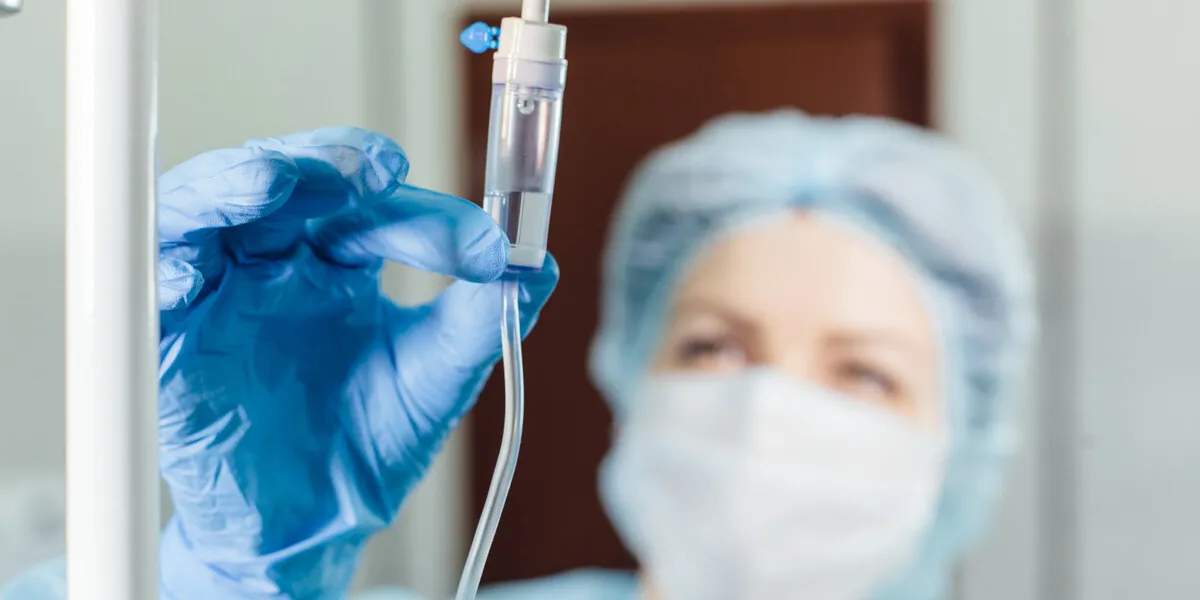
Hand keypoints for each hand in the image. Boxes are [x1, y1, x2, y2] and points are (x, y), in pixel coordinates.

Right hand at [154, 128, 556, 598]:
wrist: (320, 525)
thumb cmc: (370, 443)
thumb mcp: (436, 378)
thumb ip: (482, 317)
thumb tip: (538, 264)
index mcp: (339, 262)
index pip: (370, 205)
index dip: (421, 210)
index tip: (479, 243)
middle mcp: (276, 263)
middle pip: (285, 181)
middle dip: (322, 161)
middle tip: (371, 170)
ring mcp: (222, 294)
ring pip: (207, 209)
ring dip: (237, 184)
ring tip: (279, 181)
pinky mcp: (172, 341)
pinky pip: (150, 289)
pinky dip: (170, 267)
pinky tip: (201, 268)